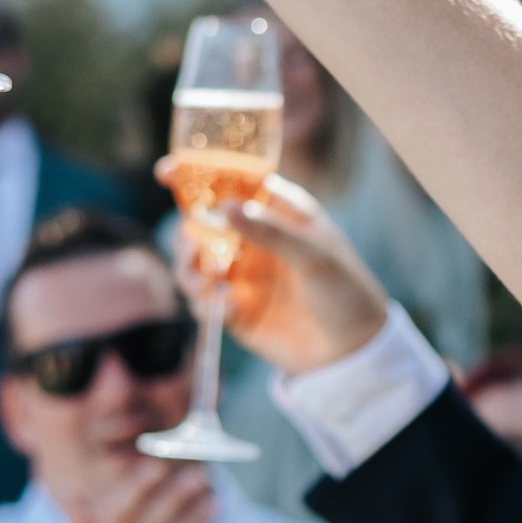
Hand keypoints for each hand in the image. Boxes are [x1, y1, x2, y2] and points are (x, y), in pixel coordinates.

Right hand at [197, 178, 389, 374]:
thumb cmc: (346, 290)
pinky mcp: (235, 311)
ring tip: (208, 279)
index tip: (166, 171)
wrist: (355, 350)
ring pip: (194, 263)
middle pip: (201, 224)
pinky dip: (207, 303)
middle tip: (193, 245)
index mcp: (278, 212)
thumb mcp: (315, 256)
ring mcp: (242, 275)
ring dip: (189, 269)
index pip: (233, 184)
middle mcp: (253, 240)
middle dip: (187, 232)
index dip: (198, 174)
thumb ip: (271, 232)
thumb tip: (225, 206)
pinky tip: (230, 308)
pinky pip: (204, 302)